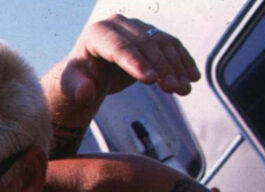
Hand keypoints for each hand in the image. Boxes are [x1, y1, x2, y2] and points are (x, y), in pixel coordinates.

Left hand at [62, 14, 199, 106]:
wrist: (90, 72)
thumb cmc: (79, 79)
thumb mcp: (72, 85)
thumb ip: (77, 89)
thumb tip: (85, 94)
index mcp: (97, 33)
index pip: (119, 47)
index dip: (135, 63)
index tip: (150, 81)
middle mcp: (119, 24)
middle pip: (144, 45)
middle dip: (160, 67)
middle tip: (173, 89)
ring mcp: (137, 27)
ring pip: (161, 44)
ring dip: (176, 67)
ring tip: (184, 89)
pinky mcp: (151, 35)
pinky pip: (171, 45)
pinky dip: (183, 61)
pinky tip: (192, 77)